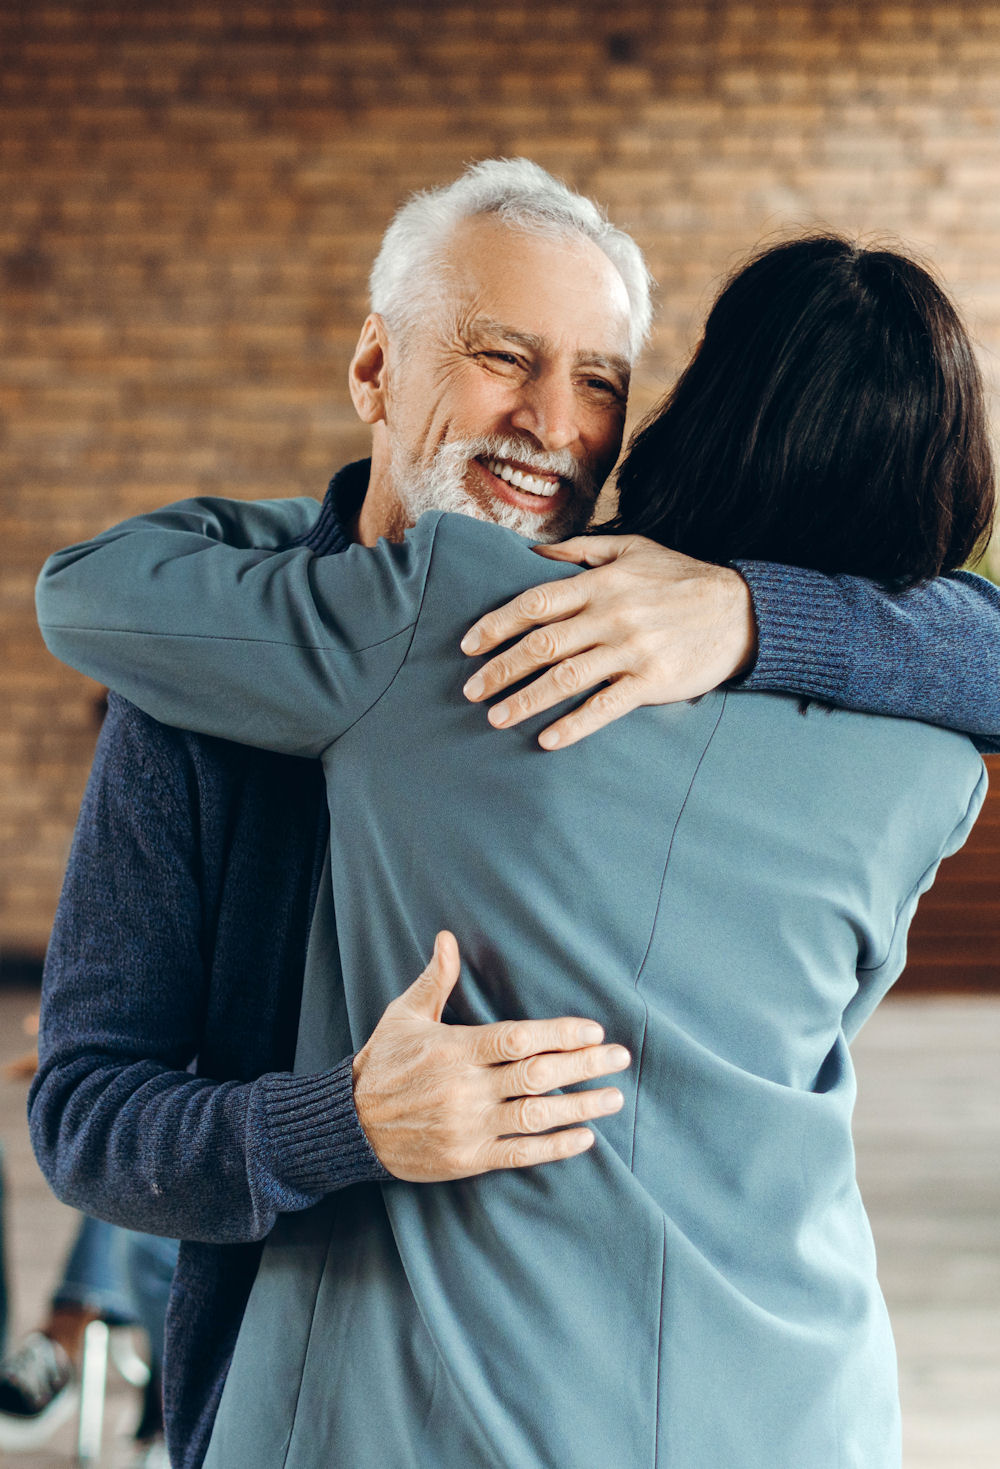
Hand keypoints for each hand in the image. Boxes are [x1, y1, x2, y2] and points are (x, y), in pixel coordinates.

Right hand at [352, 931, 630, 1182]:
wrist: (351, 1126)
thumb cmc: (383, 1064)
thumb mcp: (404, 1015)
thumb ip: (435, 979)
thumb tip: (448, 937)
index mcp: (454, 1050)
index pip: (517, 1040)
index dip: (559, 1035)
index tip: (592, 1030)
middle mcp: (466, 1089)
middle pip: (537, 1076)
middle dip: (584, 1066)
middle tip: (620, 1057)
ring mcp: (469, 1127)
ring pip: (536, 1116)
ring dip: (581, 1107)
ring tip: (614, 1097)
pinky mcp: (469, 1158)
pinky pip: (521, 1154)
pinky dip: (555, 1147)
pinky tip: (585, 1137)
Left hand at [460, 534, 757, 748]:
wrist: (742, 611)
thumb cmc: (682, 579)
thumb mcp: (633, 549)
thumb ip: (582, 550)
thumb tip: (534, 553)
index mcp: (601, 583)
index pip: (535, 604)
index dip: (496, 625)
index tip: (469, 645)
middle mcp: (611, 616)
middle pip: (541, 644)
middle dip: (500, 669)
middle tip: (471, 690)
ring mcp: (631, 650)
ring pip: (565, 678)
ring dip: (525, 700)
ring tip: (495, 718)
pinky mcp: (652, 681)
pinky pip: (605, 707)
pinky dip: (574, 724)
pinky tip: (548, 740)